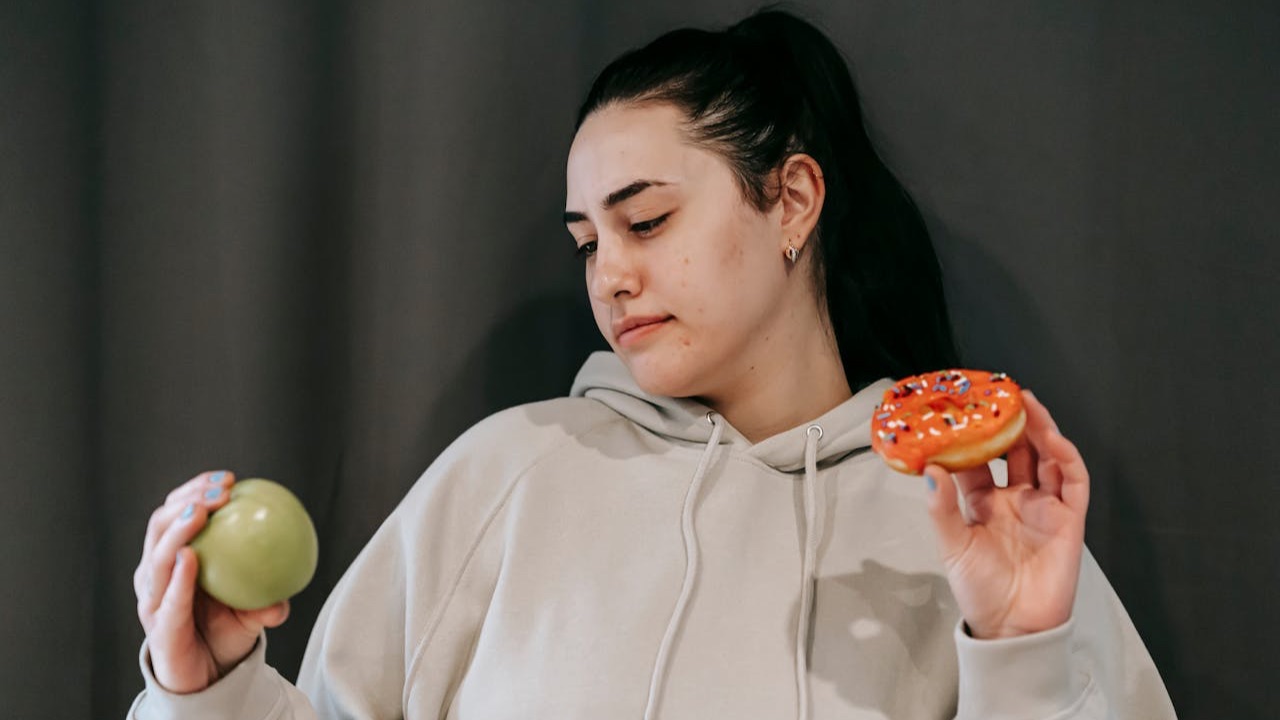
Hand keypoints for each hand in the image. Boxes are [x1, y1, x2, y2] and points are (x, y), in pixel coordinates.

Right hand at [134, 471, 291, 692]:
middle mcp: (157, 576)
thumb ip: (271, 592)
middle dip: (185, 500)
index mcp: (174, 560)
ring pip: (157, 558)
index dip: (195, 490)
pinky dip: (179, 577)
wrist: (208, 676)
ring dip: (178, 530)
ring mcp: (153, 602)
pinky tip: (191, 559)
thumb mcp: (253, 605)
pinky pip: (169, 599)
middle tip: (219, 491)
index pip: (176, 513)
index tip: (229, 478)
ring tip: (200, 512)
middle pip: (160, 526)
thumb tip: (297, 575)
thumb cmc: (226, 630)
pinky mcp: (158, 629)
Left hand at [922, 391, 1088, 638]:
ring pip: (1046, 458)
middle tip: (999, 394)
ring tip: (1026, 404)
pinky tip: (1053, 439)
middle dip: (1010, 423)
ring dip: (1039, 430)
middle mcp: (1015, 499)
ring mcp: (1044, 507)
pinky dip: (1066, 457)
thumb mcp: (952, 545)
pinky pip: (1074, 482)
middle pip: (1016, 451)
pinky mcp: (1069, 519)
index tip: (961, 410)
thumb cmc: (980, 589)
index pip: (978, 460)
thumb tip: (929, 469)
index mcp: (984, 503)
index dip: (972, 435)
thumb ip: (940, 508)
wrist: (1013, 628)